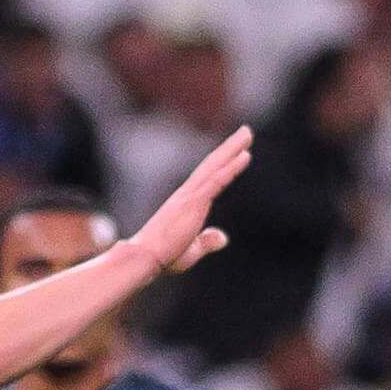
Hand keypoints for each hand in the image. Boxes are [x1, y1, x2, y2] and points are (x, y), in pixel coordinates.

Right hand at [129, 125, 252, 273]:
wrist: (142, 258)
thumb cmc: (160, 258)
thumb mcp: (191, 251)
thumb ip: (207, 242)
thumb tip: (224, 237)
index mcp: (185, 205)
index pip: (208, 179)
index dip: (223, 164)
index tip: (238, 151)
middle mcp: (187, 195)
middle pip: (212, 165)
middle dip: (230, 147)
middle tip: (246, 131)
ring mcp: (190, 196)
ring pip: (215, 166)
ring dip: (232, 148)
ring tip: (247, 132)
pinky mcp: (194, 202)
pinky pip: (217, 180)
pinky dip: (231, 167)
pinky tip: (245, 155)